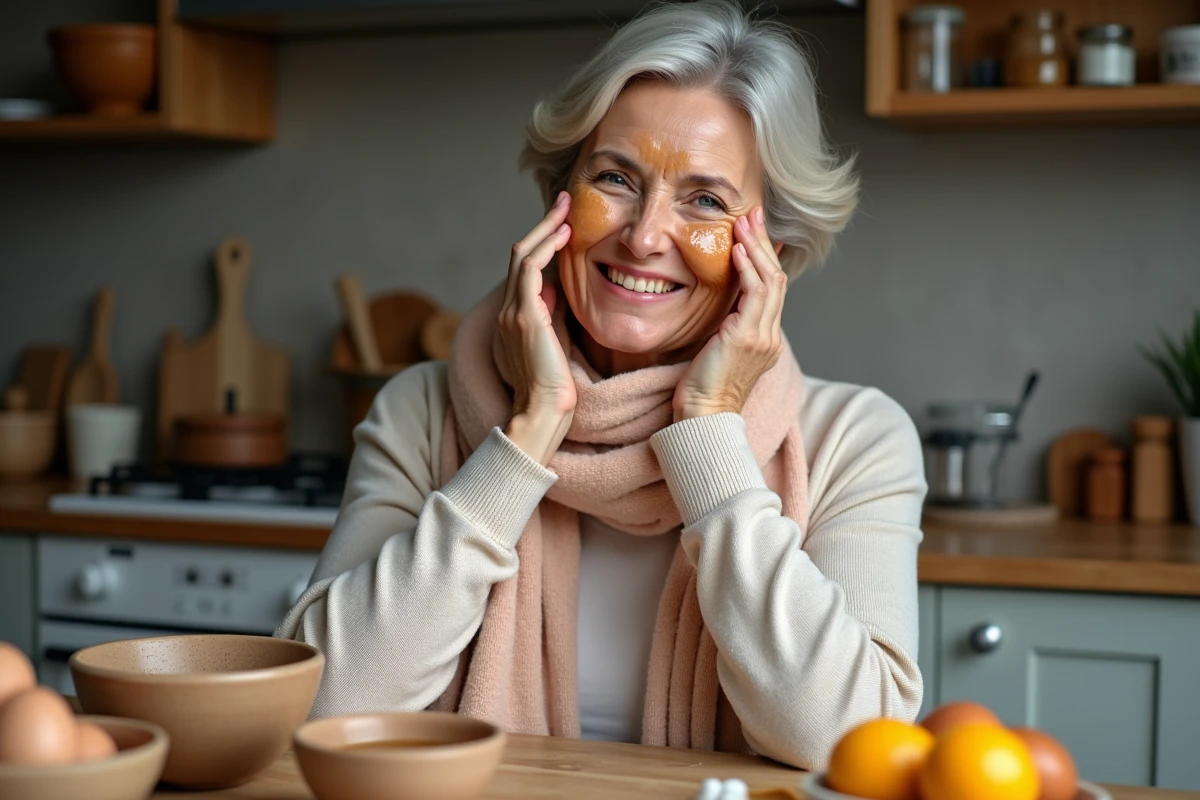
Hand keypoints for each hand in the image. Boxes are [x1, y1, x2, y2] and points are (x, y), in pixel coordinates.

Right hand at [499, 191, 575, 464]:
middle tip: (564, 203)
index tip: (562, 226)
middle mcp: (508, 311)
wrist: (542, 415)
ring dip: (545, 228)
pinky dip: (546, 247)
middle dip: (542, 226)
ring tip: (565, 208)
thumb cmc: (555, 392)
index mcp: (514, 319)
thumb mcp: (556, 345)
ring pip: (523, 255)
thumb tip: (559, 290)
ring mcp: (513, 312)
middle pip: (520, 255)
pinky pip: (530, 268)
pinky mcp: (524, 315)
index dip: (542, 245)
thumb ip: (554, 317)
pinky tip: (564, 234)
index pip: (524, 271)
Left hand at [673, 206, 785, 421]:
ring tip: (744, 222)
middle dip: (765, 243)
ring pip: (770, 282)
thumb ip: (726, 327)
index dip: (767, 257)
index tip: (757, 231)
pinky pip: (754, 295)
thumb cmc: (701, 391)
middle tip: (754, 214)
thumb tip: (721, 307)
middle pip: (777, 279)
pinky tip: (737, 249)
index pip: (773, 290)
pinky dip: (747, 269)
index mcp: (766, 340)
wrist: (703, 418)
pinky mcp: (747, 338)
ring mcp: (762, 338)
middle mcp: (770, 337)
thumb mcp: (717, 351)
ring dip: (757, 248)